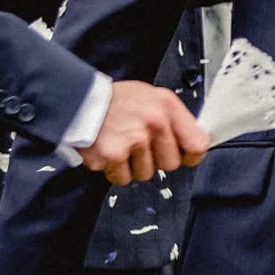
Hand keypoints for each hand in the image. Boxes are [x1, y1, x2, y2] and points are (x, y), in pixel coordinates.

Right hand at [80, 81, 208, 184]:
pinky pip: (122, 178)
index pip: (197, 143)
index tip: (185, 156)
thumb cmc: (115, 100)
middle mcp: (154, 122)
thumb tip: (191, 140)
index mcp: (167, 106)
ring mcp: (134, 140)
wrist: (77, 101)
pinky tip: (109, 151)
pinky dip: (114, 170)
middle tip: (140, 146)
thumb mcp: (151, 97)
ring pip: (146, 173)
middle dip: (156, 160)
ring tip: (121, 145)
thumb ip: (172, 118)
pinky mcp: (113, 155)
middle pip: (171, 164)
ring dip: (133, 166)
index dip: (191, 155)